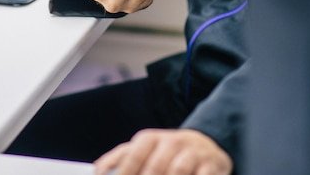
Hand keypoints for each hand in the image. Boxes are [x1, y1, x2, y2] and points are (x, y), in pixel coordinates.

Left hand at [93, 128, 232, 174]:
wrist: (205, 144)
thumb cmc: (166, 152)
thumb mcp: (144, 148)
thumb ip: (120, 157)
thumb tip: (98, 170)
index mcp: (150, 139)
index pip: (133, 155)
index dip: (125, 173)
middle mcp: (171, 142)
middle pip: (154, 168)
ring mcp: (192, 152)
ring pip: (177, 171)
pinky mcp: (211, 164)